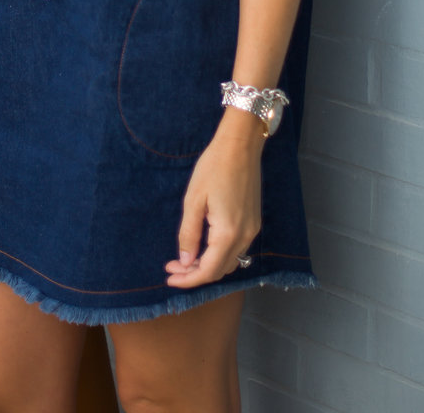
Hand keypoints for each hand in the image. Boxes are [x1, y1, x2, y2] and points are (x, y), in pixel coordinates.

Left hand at [164, 113, 263, 287]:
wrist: (240, 145)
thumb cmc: (213, 168)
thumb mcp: (194, 200)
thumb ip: (189, 234)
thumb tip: (185, 261)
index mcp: (228, 234)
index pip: (207, 271)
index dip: (187, 279)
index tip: (169, 278)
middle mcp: (244, 237)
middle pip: (220, 271)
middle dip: (195, 274)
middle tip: (173, 266)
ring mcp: (252, 230)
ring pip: (230, 262)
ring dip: (209, 265)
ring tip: (186, 258)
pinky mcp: (254, 222)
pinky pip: (237, 249)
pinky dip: (220, 254)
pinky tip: (205, 245)